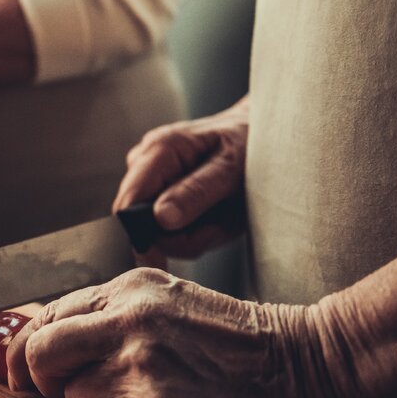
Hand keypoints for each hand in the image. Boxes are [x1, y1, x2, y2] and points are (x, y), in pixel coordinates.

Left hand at [5, 268, 356, 397]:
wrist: (311, 372)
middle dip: (36, 380)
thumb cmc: (244, 347)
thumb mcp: (171, 307)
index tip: (17, 374)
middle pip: (38, 351)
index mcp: (129, 288)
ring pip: (71, 395)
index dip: (22, 350)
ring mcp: (138, 362)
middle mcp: (127, 318)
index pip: (46, 314)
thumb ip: (113, 318)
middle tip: (52, 396)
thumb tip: (47, 348)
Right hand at [112, 99, 250, 266]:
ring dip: (195, 236)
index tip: (163, 258)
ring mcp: (153, 182)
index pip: (127, 202)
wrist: (269, 139)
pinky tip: (217, 217)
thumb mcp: (233, 168)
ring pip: (160, 233)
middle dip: (180, 236)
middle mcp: (146, 165)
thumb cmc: (253, 146)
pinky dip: (199, 233)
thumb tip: (161, 218)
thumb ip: (197, 192)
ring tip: (224, 217)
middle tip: (220, 226)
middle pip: (139, 223)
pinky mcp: (163, 198)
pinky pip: (173, 233)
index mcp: (159, 150)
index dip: (139, 233)